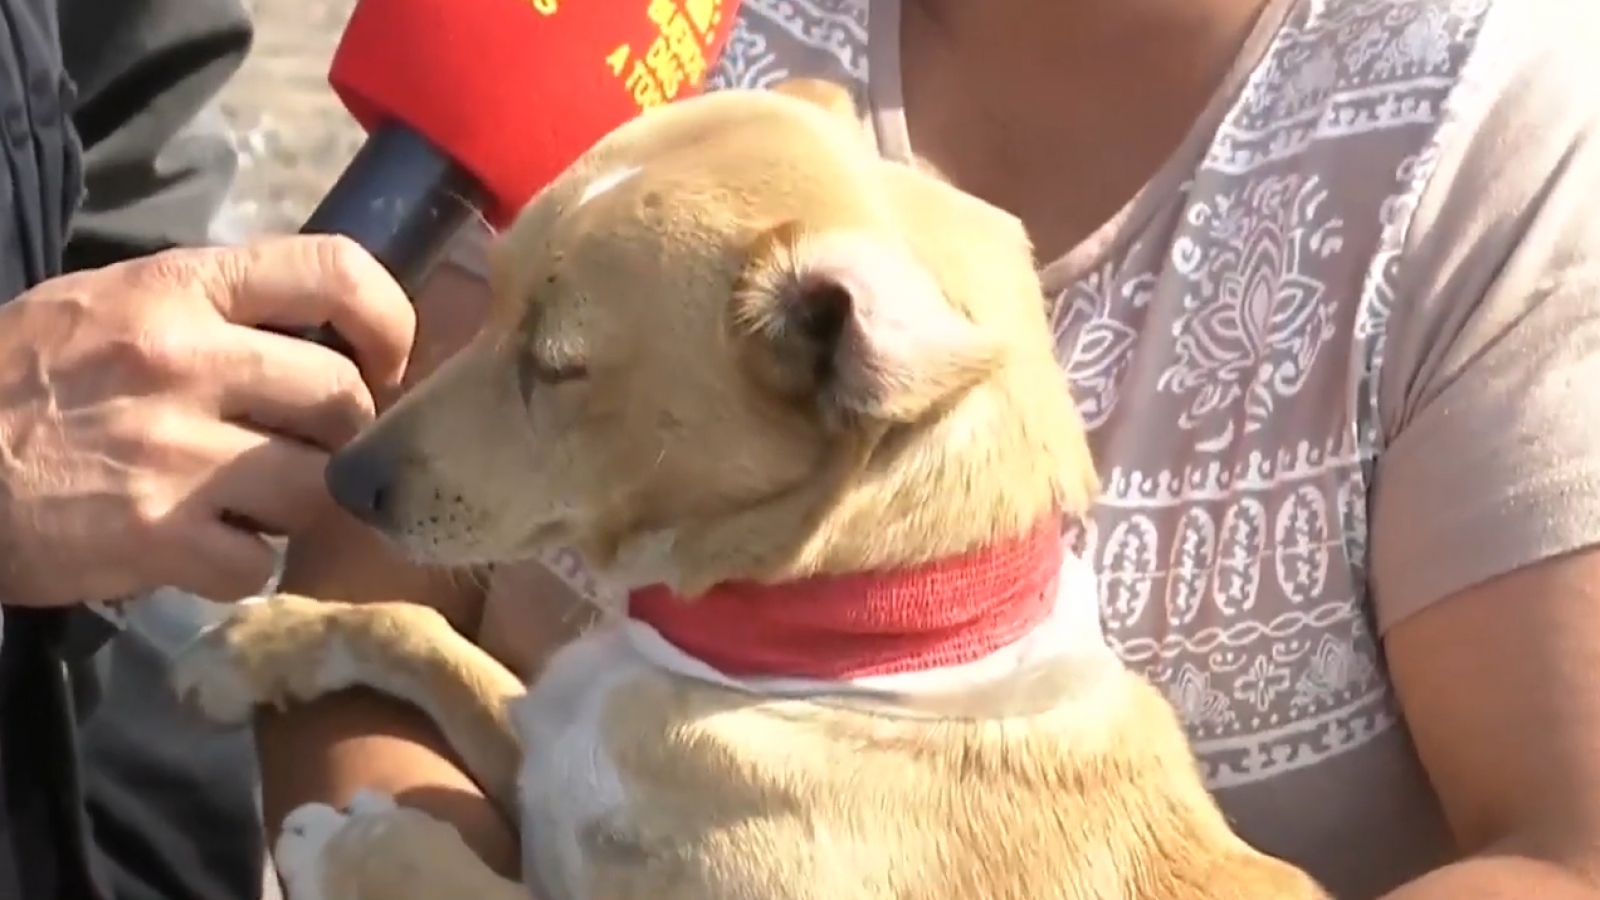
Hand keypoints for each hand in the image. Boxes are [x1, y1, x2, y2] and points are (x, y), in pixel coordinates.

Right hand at [0, 236, 414, 606]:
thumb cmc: (20, 378)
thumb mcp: (109, 304)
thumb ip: (216, 311)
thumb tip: (325, 335)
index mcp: (179, 288)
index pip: (335, 269)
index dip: (388, 320)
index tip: (384, 362)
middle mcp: (187, 359)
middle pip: (345, 398)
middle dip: (342, 436)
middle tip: (306, 451)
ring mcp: (176, 452)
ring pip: (318, 485)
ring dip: (297, 504)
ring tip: (250, 502)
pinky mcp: (156, 537)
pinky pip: (260, 562)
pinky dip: (243, 567)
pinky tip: (202, 550)